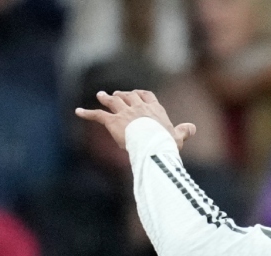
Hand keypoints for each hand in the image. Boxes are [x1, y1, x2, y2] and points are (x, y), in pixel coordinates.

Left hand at [75, 88, 197, 150]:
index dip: (141, 95)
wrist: (153, 145)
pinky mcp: (113, 122)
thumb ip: (183, 131)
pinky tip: (78, 112)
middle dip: (122, 95)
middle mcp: (138, 107)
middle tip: (117, 95)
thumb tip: (193, 128)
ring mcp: (125, 113)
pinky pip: (98, 115)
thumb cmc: (166, 143)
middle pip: (128, 96)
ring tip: (101, 95)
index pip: (146, 96)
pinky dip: (87, 113)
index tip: (138, 95)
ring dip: (106, 98)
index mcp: (154, 110)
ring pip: (113, 101)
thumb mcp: (177, 137)